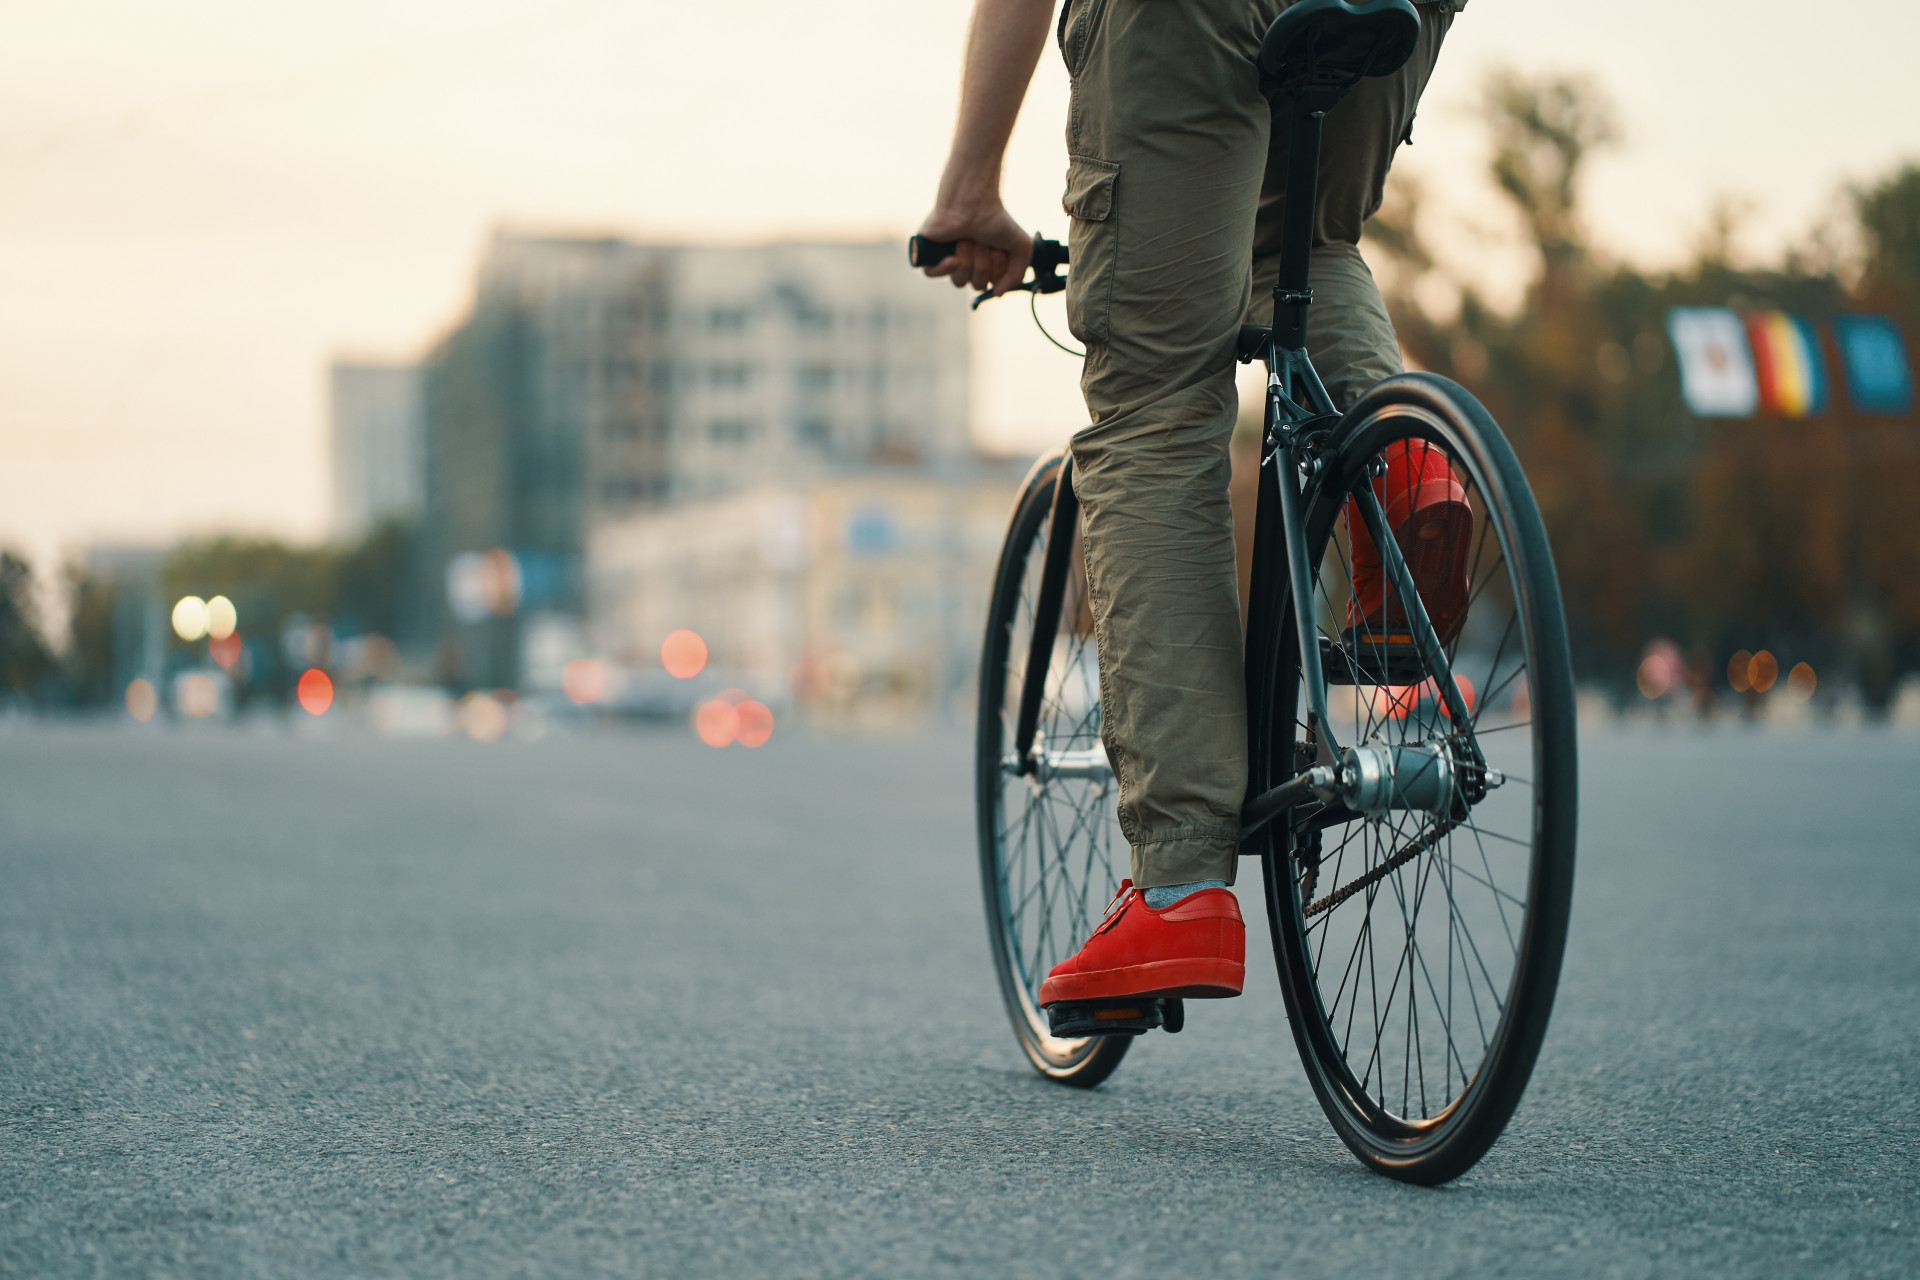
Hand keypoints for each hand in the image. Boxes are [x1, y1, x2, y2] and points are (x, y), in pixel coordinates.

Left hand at [916, 195, 1033, 297]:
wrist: (974, 201)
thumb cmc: (996, 220)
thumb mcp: (1021, 248)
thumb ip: (1016, 275)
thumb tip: (997, 294)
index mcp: (984, 263)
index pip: (988, 284)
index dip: (995, 272)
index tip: (998, 250)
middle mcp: (966, 262)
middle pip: (975, 284)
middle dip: (982, 264)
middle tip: (982, 241)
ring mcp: (946, 257)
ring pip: (957, 280)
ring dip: (967, 260)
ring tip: (967, 239)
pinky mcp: (929, 251)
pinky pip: (931, 273)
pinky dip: (943, 268)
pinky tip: (951, 257)